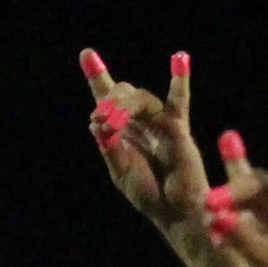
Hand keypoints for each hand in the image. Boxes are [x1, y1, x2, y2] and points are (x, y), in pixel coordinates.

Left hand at [80, 47, 212, 248]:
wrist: (174, 213)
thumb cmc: (150, 193)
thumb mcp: (120, 172)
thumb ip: (110, 148)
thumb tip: (96, 123)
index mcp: (124, 130)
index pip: (108, 99)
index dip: (98, 77)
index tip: (87, 54)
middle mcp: (142, 121)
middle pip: (124, 93)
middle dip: (109, 101)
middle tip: (99, 118)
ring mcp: (161, 123)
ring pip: (141, 99)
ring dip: (124, 106)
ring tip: (112, 122)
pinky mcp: (178, 130)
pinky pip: (178, 103)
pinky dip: (180, 80)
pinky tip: (179, 58)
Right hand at [195, 113, 267, 266]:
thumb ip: (242, 239)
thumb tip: (216, 215)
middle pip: (262, 188)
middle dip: (236, 190)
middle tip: (209, 203)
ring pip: (251, 193)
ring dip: (232, 184)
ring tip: (228, 138)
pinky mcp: (259, 229)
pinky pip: (240, 207)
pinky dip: (226, 202)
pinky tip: (213, 188)